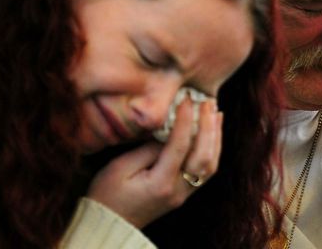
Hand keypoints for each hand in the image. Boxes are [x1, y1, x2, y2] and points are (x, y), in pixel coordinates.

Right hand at [87, 98, 222, 227]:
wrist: (109, 223)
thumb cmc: (107, 194)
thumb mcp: (120, 167)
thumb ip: (147, 149)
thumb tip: (169, 132)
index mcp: (160, 183)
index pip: (180, 146)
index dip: (186, 119)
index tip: (187, 99)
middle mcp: (178, 191)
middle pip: (204, 157)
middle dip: (208, 126)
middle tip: (208, 102)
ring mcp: (184, 194)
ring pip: (210, 165)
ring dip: (215, 136)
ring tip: (215, 112)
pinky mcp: (184, 193)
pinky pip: (206, 171)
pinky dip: (212, 149)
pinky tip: (211, 132)